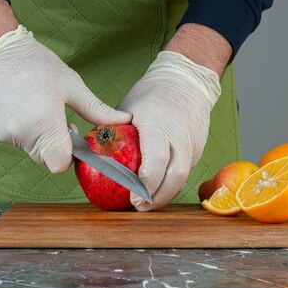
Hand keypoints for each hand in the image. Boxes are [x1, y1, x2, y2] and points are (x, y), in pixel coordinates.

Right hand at [0, 1, 130, 172]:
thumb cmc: (35, 63)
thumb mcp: (71, 84)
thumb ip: (97, 110)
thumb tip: (124, 120)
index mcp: (44, 123)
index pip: (60, 165)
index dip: (70, 156)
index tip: (72, 135)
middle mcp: (20, 134)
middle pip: (46, 159)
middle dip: (56, 145)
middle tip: (58, 117)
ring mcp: (2, 135)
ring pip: (30, 150)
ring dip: (39, 136)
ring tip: (37, 106)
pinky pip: (14, 140)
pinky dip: (21, 130)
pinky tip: (21, 106)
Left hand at [117, 51, 221, 209]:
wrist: (187, 80)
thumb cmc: (149, 96)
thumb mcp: (126, 109)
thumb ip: (113, 134)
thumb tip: (89, 160)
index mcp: (157, 122)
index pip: (156, 160)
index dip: (146, 184)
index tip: (133, 198)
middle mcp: (179, 133)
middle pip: (176, 176)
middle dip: (158, 197)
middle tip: (139, 207)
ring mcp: (193, 141)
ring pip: (183, 178)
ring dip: (166, 194)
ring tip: (147, 203)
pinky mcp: (199, 147)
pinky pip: (185, 170)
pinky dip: (171, 183)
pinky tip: (157, 189)